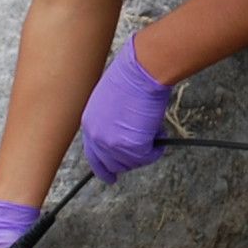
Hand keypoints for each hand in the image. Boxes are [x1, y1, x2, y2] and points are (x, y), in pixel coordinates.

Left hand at [79, 37, 173, 182]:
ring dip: (145, 150)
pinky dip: (156, 148)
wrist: (141, 71)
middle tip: (145, 150)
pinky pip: (148, 156)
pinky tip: (159, 131)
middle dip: (130, 160)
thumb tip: (123, 132)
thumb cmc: (130, 76)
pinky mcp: (132, 147)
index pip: (93, 155)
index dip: (104, 168)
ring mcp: (113, 144)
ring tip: (153, 129)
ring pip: (132, 162)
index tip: (110, 177)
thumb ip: (110, 120)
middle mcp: (97, 137)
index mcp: (89, 123)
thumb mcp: (109, 100)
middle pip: (113, 164)